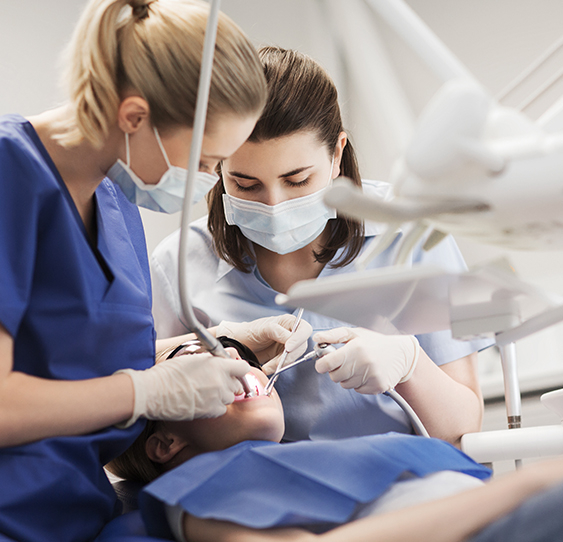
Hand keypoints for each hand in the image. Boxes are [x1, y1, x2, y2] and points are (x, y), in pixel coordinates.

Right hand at [116, 352, 249, 427]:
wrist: (153, 392)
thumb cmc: (168, 373)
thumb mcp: (192, 358)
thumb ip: (210, 361)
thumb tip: (219, 362)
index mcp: (218, 365)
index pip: (243, 367)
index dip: (239, 369)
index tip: (234, 372)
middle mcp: (221, 381)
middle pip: (238, 384)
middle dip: (230, 383)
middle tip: (216, 383)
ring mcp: (217, 397)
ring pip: (230, 398)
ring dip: (222, 396)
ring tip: (206, 393)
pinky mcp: (211, 411)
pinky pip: (222, 410)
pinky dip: (215, 407)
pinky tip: (203, 403)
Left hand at [215, 315, 312, 374]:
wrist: (241, 344)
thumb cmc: (251, 330)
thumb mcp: (263, 328)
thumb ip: (277, 331)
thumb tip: (290, 338)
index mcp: (290, 322)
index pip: (304, 330)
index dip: (299, 339)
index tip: (288, 348)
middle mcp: (292, 334)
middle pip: (301, 346)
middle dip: (290, 356)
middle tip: (278, 362)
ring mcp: (289, 347)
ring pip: (294, 358)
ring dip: (282, 364)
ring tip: (268, 366)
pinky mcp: (283, 358)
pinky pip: (286, 365)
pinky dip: (277, 368)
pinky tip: (267, 367)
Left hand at [313, 327, 419, 393]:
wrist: (402, 354)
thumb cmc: (375, 342)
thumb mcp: (355, 333)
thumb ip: (333, 336)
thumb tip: (316, 338)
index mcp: (356, 348)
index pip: (327, 364)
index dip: (322, 364)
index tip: (323, 363)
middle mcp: (364, 364)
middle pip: (334, 377)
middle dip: (336, 370)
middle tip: (345, 362)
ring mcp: (372, 377)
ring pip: (345, 385)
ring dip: (348, 377)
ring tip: (358, 366)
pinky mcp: (378, 387)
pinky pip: (358, 390)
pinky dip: (359, 383)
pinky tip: (367, 373)